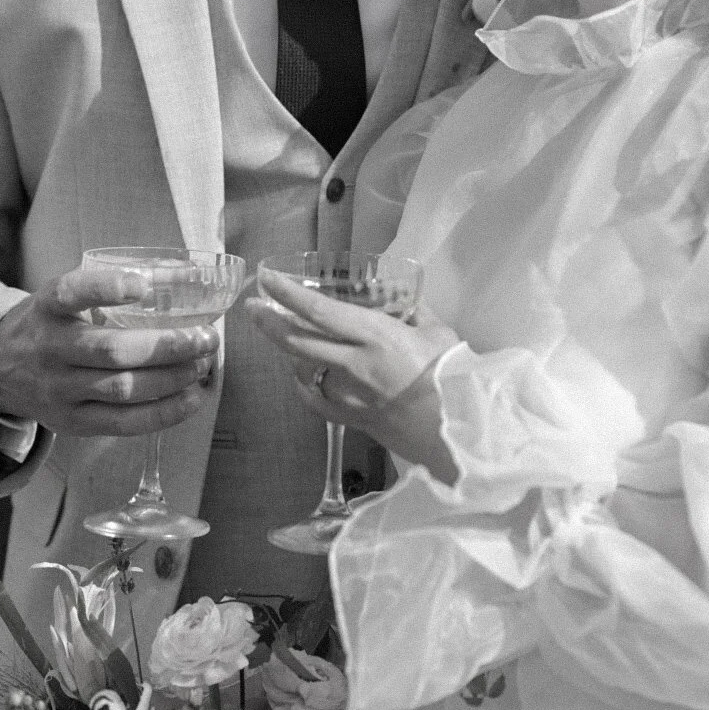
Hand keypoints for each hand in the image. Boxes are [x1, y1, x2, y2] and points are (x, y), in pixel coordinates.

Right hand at [0, 265, 219, 436]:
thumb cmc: (49, 325)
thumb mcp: (60, 298)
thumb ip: (103, 290)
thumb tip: (180, 278)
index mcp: (47, 308)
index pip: (71, 293)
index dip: (107, 288)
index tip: (144, 285)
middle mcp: (50, 349)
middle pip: (112, 351)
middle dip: (167, 346)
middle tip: (206, 337)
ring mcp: (59, 391)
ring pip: (122, 389)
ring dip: (172, 378)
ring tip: (204, 364)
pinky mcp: (71, 423)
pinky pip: (123, 423)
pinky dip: (163, 413)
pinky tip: (192, 398)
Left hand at [246, 271, 459, 476]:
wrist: (456, 431)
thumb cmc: (451, 376)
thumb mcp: (439, 333)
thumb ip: (417, 313)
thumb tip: (406, 300)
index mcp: (376, 336)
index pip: (320, 311)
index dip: (288, 294)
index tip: (267, 279)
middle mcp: (354, 363)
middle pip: (298, 341)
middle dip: (269, 322)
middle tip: (252, 307)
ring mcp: (348, 394)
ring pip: (303, 368)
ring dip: (287, 350)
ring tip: (280, 334)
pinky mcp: (350, 418)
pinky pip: (314, 399)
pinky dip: (303, 383)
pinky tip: (299, 374)